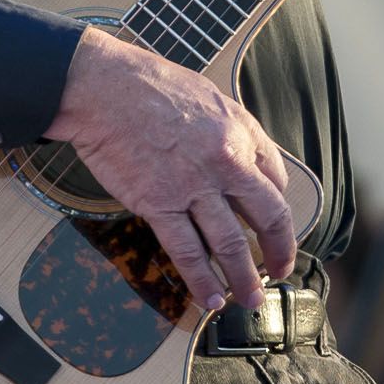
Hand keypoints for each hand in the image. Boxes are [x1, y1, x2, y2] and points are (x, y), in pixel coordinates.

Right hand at [44, 28, 295, 310]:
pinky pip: (188, 252)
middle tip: (279, 271)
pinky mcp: (159, 204)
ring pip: (231, 243)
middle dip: (279, 250)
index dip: (277, 206)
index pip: (275, 179)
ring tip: (250, 298)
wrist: (103, 89)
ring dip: (244, 277)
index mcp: (240, 130)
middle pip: (268, 216)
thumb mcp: (208, 96)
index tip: (274, 225)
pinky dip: (202, 280)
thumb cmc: (148, 85)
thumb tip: (244, 159)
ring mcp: (193, 186)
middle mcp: (226, 161)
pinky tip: (211, 297)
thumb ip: (232, 129)